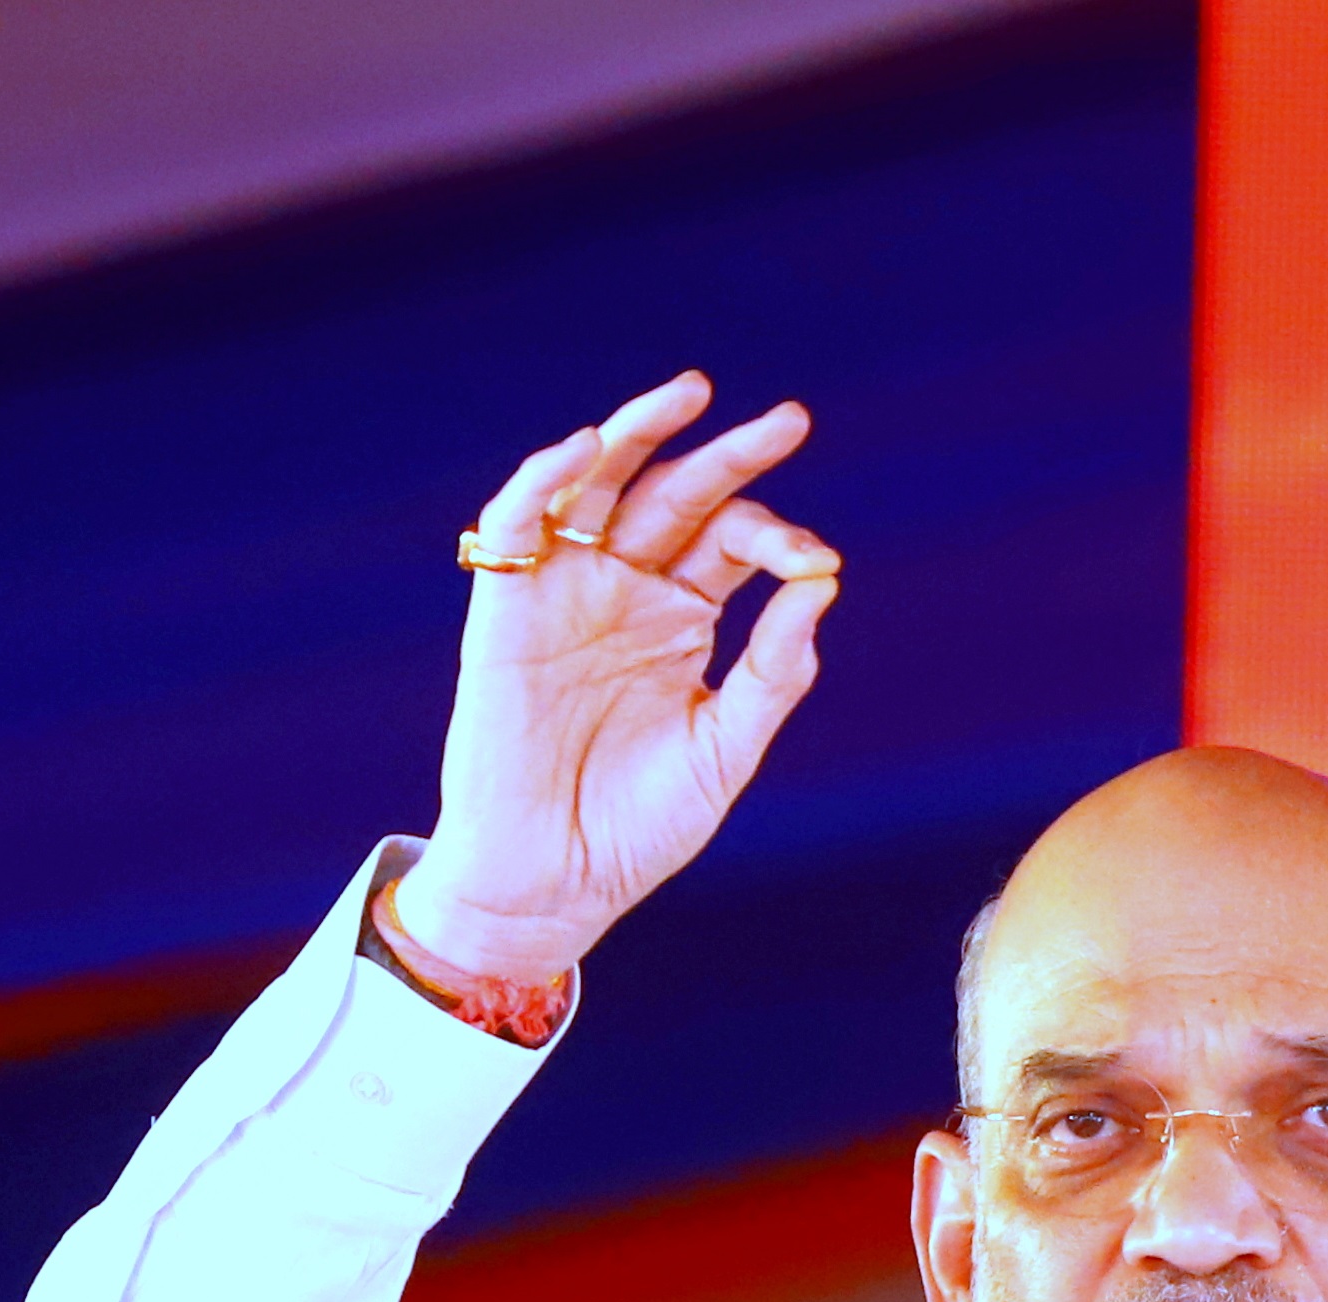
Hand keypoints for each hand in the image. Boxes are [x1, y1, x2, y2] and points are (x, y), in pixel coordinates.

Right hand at [384, 374, 840, 981]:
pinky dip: (545, 477)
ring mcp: (567, 592)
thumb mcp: (724, 751)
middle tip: (793, 420)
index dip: (779, 541)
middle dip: (733, 456)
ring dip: (642, 433)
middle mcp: (626, 593)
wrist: (553, 883)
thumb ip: (772, 674)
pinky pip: (518, 522)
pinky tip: (589, 445)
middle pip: (679, 498)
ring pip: (601, 486)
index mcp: (682, 622)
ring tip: (693, 393)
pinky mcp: (506, 607)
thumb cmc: (637, 828)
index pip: (735, 545)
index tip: (816, 562)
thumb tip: (820, 588)